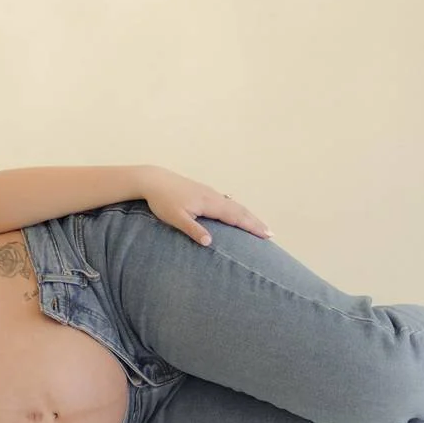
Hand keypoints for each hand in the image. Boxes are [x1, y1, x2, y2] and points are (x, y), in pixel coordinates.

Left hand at [138, 167, 271, 246]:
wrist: (152, 180)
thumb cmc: (162, 200)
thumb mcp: (175, 218)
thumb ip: (193, 230)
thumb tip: (210, 243)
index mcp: (209, 203)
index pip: (236, 217)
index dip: (252, 226)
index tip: (267, 235)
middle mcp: (213, 196)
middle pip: (239, 210)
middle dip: (255, 222)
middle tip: (271, 234)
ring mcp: (209, 192)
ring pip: (234, 204)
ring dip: (248, 215)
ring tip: (258, 225)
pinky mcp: (203, 191)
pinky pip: (226, 201)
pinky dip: (236, 208)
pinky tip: (236, 210)